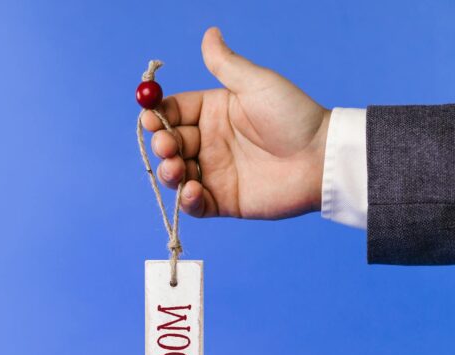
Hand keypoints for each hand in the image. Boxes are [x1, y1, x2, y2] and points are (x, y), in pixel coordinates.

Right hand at [141, 27, 330, 218]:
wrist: (321, 159)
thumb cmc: (293, 116)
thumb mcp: (256, 84)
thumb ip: (226, 64)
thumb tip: (209, 33)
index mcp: (213, 113)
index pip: (173, 112)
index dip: (157, 115)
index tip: (150, 117)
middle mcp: (209, 143)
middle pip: (169, 144)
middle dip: (160, 145)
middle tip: (167, 146)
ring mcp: (214, 173)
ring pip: (175, 175)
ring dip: (168, 172)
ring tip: (176, 168)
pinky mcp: (223, 201)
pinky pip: (194, 205)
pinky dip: (186, 201)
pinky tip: (192, 190)